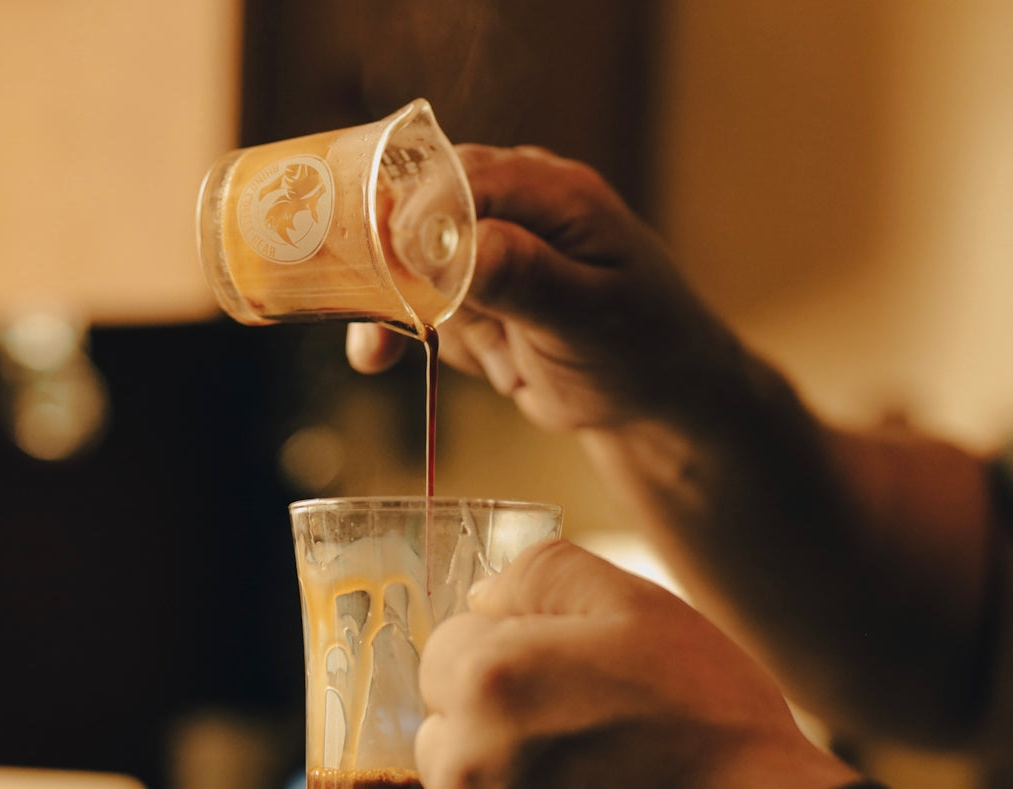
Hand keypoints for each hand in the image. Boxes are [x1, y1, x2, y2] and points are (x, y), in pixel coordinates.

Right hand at [348, 144, 758, 431]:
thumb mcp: (585, 317)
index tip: (375, 263)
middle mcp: (515, 205)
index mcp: (551, 192)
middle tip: (355, 306)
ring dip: (391, 303)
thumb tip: (442, 238)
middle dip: (382, 258)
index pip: (459, 176)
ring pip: (407, 254)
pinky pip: (414, 295)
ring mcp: (490, 245)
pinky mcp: (473, 287)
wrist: (656, 400)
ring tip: (410, 355)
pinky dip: (393, 324)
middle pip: (417, 206)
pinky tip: (376, 356)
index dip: (406, 213)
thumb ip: (520, 274)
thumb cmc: (641, 352)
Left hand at [414, 540, 861, 788]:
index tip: (557, 663)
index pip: (444, 645)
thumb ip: (542, 575)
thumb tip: (483, 597)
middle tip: (577, 711)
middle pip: (443, 715)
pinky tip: (585, 782)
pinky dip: (523, 787)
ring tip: (587, 756)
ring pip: (463, 769)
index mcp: (487, 677)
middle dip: (490, 705)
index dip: (500, 643)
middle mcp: (468, 757)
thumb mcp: (632, 603)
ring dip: (503, 758)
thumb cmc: (703, 710)